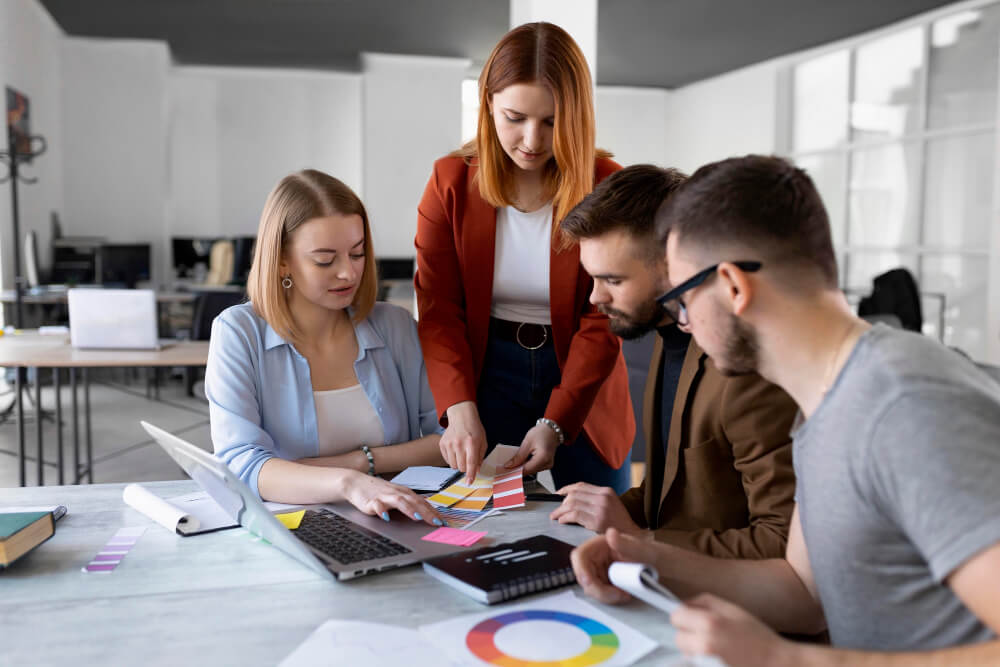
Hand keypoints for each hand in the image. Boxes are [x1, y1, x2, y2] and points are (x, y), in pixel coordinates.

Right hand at [342, 472, 444, 525]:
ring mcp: (385, 496)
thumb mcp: (397, 496)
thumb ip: (410, 503)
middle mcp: (397, 493)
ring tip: (417, 518)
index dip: (433, 512)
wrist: (357, 483)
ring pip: (400, 502)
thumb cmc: (378, 491)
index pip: (423, 503)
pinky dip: (382, 511)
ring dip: (409, 509)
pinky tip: (386, 518)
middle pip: (415, 502)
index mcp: (405, 493)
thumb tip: (426, 512)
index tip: (443, 521)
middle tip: (436, 522)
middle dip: (427, 512)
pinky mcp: (372, 501)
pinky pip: (378, 506)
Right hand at [440, 401, 487, 482]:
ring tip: (462, 455)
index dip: (471, 475)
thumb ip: (480, 457)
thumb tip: (476, 471)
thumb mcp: (483, 441)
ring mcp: (449, 444)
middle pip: (461, 467)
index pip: (471, 463)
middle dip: (466, 468)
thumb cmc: (474, 429)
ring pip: (453, 465)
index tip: (469, 482)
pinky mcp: (442, 444)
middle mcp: (459, 444)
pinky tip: (456, 451)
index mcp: (471, 443)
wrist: (462, 417)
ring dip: (458, 464)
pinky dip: (452, 460)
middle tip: (468, 460)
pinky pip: (447, 460)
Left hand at [505, 423, 558, 474]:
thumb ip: (518, 456)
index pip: (526, 470)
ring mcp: (548, 465)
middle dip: (517, 469)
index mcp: (543, 458)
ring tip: (514, 463)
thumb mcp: (527, 442)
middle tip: (507, 467)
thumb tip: (510, 465)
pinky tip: (522, 461)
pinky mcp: (546, 464)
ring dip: (522, 468)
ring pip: (531, 471)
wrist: (552, 430)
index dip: (514, 472)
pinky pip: (534, 468)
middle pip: (529, 471)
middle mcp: (547, 464)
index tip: (505, 471)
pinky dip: (527, 465)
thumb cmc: (542, 433)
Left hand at [549, 483, 640, 533]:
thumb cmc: (620, 523)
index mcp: (606, 491)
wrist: (632, 536)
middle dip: (561, 502)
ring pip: (572, 504)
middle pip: (574, 494)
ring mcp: (600, 508)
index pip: (581, 485)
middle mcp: (603, 497)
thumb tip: (572, 499)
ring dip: (560, 511)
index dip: (566, 489)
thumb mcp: (611, 504)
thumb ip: (595, 499)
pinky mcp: (597, 521)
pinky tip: (562, 521)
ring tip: (556, 516)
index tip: (558, 494)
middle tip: (556, 510)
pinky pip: (575, 515)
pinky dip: (565, 518)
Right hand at [570, 527, 663, 604]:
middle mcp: (600, 556)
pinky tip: (625, 595)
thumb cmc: (661, 558)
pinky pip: (600, 593)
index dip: (581, 570)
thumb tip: (611, 533)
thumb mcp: (645, 551)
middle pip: (582, 575)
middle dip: (596, 588)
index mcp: (604, 543)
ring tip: (625, 594)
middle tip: (618, 595)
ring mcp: (603, 570)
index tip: (591, 584)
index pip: (580, 555)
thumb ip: (626, 544)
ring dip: (604, 595)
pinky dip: (609, 598)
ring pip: (590, 586)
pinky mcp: (608, 582)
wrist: (673, 573)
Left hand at [671, 594, 793, 666]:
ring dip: (693, 649)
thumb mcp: (732, 609)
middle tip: (708, 635)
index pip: (676, 617)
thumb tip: (683, 605)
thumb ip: (704, 602)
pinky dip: (699, 660)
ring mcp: (704, 662)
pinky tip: (716, 658)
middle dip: (688, 634)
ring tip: (714, 649)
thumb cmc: (756, 635)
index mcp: (709, 623)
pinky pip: (692, 663)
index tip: (694, 619)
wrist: (775, 664)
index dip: (685, 616)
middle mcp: (703, 644)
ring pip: (684, 653)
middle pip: (678, 637)